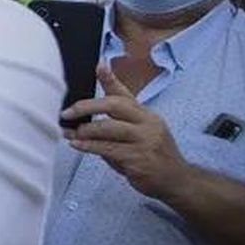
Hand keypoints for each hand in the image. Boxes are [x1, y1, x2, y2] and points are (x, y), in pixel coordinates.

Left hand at [62, 63, 189, 199]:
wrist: (176, 180)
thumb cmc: (150, 155)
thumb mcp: (137, 134)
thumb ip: (115, 124)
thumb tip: (82, 118)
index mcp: (145, 114)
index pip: (125, 94)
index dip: (111, 79)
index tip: (99, 65)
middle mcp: (147, 123)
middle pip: (115, 105)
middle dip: (87, 106)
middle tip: (67, 112)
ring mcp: (144, 140)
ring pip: (109, 128)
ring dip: (85, 130)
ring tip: (70, 132)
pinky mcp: (138, 158)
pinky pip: (108, 148)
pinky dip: (88, 146)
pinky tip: (76, 145)